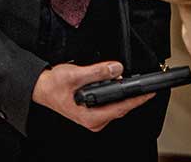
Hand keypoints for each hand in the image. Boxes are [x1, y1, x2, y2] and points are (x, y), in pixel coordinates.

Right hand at [32, 61, 154, 131]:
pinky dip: (115, 93)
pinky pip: (109, 102)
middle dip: (133, 96)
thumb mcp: (76, 75)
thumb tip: (116, 69)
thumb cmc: (53, 85)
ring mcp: (93, 116)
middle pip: (120, 108)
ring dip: (124, 94)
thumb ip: (97, 72)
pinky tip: (117, 84)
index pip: (121, 108)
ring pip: (115, 105)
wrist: (41, 87)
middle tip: (145, 84)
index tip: (150, 93)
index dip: (137, 99)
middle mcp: (94, 120)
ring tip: (134, 83)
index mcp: (91, 117)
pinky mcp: (91, 110)